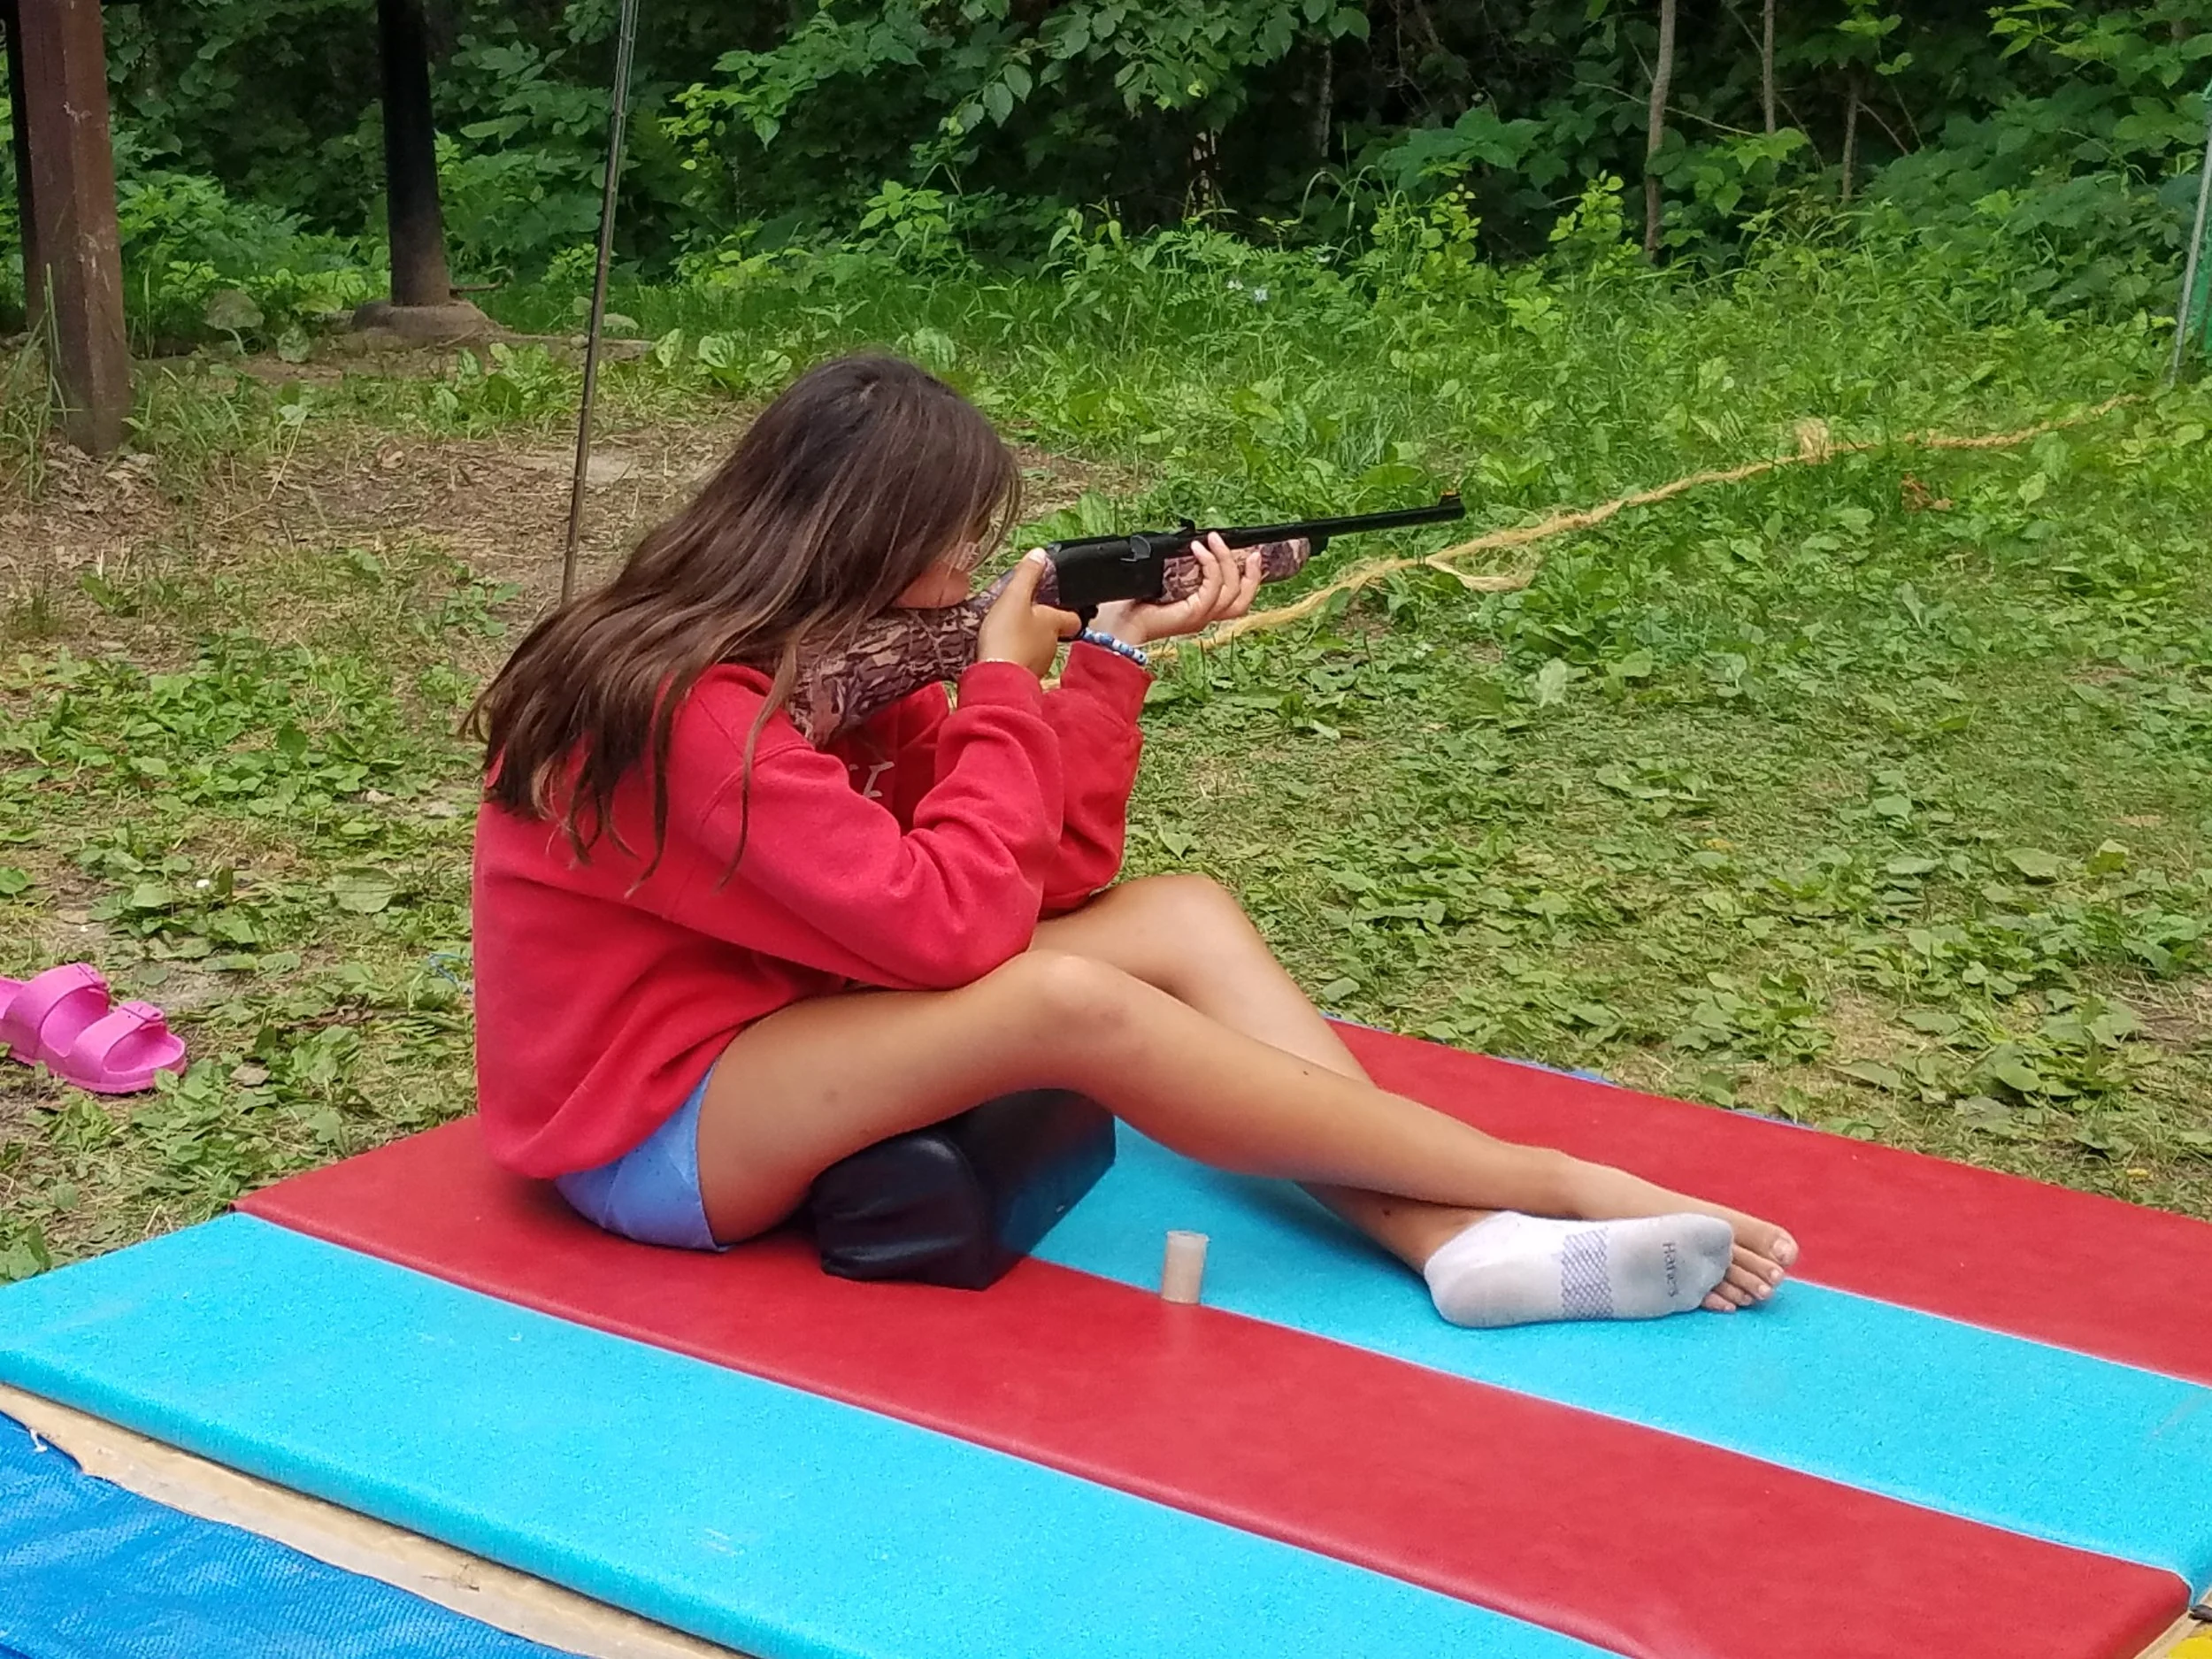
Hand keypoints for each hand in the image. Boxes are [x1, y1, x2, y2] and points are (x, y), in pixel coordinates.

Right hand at [977, 550, 1080, 677]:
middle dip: (1039, 624)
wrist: (995, 678)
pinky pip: (1023, 663)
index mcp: (1054, 622)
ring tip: (1005, 632)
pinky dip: (1015, 656)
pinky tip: (1000, 652)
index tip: (1055, 603)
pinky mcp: (1024, 678)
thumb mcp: (1014, 597)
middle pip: (1052, 631)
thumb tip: (1040, 555)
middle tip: (1020, 615)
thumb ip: (1027, 574)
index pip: (1073, 617)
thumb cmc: (1007, 635)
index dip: (1067, 609)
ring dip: (1026, 640)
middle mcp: (1052, 645)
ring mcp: (1039, 664)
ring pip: (1037, 648)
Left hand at [1092, 532, 1265, 645]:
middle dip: (1250, 574)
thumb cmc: (1131, 604)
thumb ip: (1178, 568)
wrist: (1117, 624)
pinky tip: (1198, 550)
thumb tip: (1188, 544)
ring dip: (1226, 560)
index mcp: (1200, 610)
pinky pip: (1212, 586)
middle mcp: (1204, 616)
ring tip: (1213, 540)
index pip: (1236, 600)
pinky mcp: (1193, 613)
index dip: (1250, 580)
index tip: (1251, 556)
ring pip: (1231, 590)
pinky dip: (1209, 565)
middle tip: (1249, 551)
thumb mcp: (1161, 580)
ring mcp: (1200, 617)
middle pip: (1241, 599)